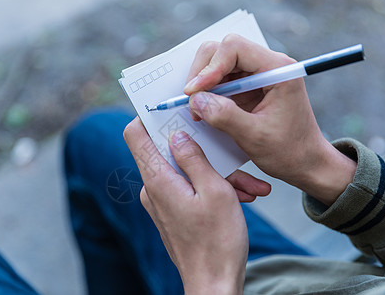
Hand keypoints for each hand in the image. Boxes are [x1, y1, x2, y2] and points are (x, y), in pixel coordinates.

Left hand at [124, 118, 269, 294]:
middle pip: (167, 149)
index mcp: (158, 179)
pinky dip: (212, 187)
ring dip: (216, 172)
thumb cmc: (217, 240)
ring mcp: (162, 201)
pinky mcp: (172, 211)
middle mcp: (154, 188)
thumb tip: (177, 134)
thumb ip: (193, 157)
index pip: (135, 134)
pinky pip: (190, 188)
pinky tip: (243, 196)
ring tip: (249, 185)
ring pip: (186, 171)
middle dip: (201, 147)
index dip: (149, 116)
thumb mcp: (215, 191)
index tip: (173, 107)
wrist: (214, 284)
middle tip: (229, 149)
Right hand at [184, 34, 356, 205]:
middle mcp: (267, 65)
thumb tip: (195, 100)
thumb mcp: (254, 137)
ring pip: (219, 62)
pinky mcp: (249, 87)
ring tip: (197, 108)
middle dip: (202, 72)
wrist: (305, 162)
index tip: (194, 92)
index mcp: (277, 69)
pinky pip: (222, 79)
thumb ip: (224, 116)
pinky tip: (204, 109)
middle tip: (192, 99)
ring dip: (203, 83)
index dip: (210, 67)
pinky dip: (208, 91)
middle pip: (223, 50)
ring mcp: (257, 75)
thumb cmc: (289, 151)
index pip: (234, 48)